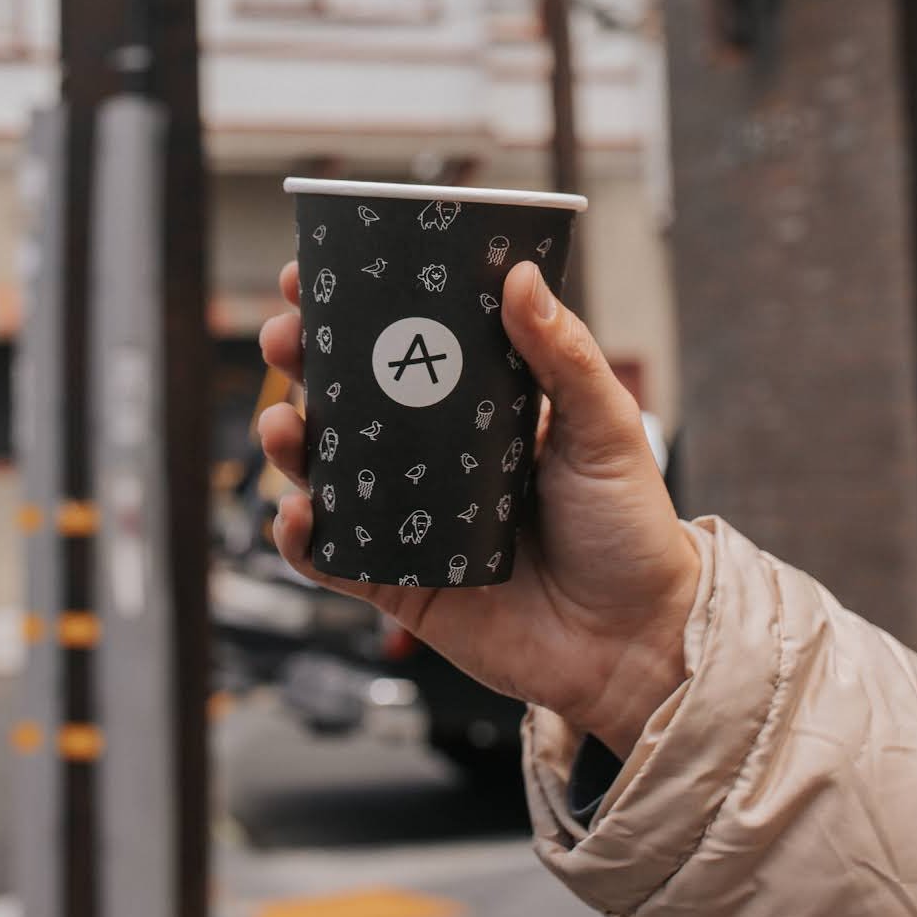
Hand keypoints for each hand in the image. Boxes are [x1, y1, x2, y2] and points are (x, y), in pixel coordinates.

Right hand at [259, 260, 699, 762]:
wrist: (635, 641)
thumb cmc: (630, 531)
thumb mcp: (605, 428)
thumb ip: (563, 354)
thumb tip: (520, 276)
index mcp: (478, 414)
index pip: (408, 349)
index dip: (357, 312)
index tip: (317, 276)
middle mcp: (434, 461)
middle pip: (349, 403)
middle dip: (302, 365)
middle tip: (285, 337)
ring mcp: (410, 522)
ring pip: (326, 474)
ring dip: (289, 443)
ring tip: (282, 423)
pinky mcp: (397, 585)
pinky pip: (331, 560)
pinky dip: (300, 538)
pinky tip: (297, 512)